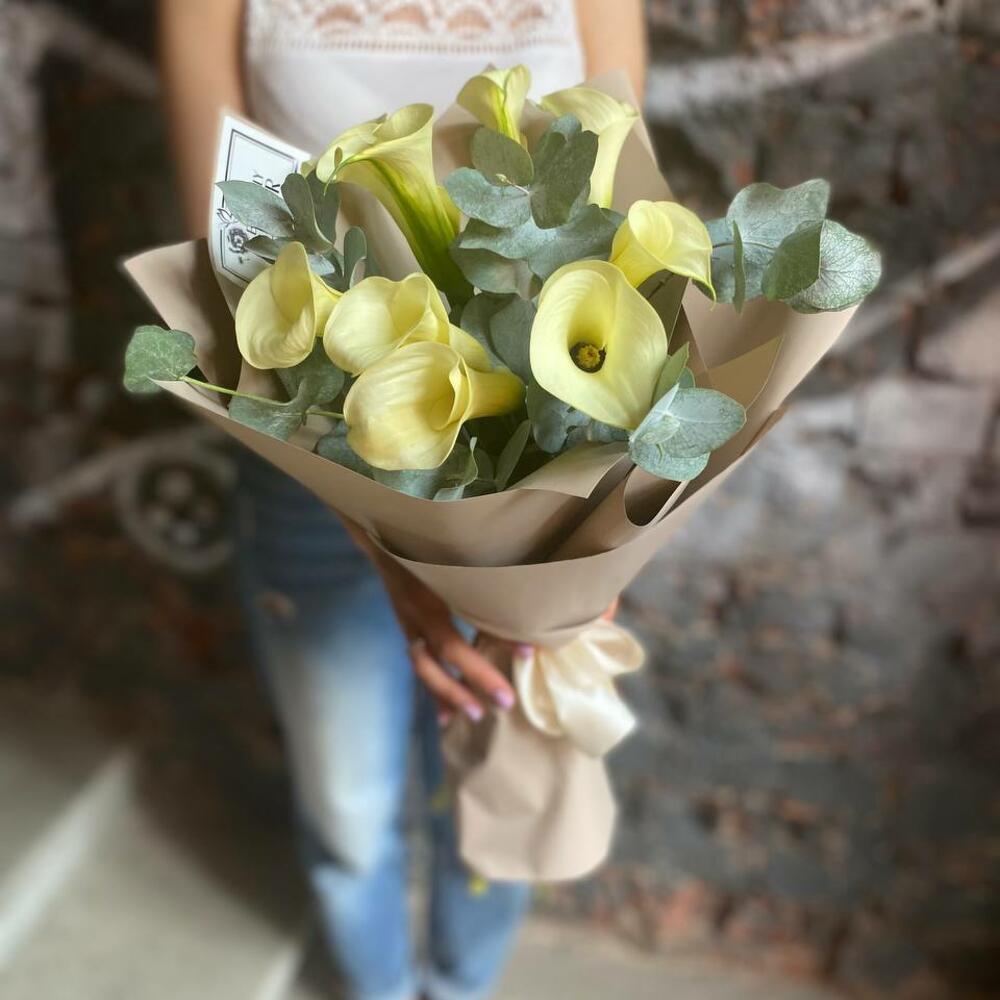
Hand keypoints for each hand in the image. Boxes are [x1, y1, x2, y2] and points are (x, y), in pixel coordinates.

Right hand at [340, 517, 618, 723]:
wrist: (381, 530)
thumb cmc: (428, 538)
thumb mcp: (453, 552)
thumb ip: (482, 571)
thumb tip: (525, 592)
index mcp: (428, 593)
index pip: (458, 628)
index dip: (493, 642)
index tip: (527, 654)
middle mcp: (414, 613)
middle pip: (442, 654)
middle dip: (474, 679)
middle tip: (506, 703)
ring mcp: (407, 623)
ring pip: (425, 667)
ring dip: (449, 693)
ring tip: (475, 715)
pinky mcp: (407, 629)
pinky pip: (419, 666)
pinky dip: (432, 692)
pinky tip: (446, 718)